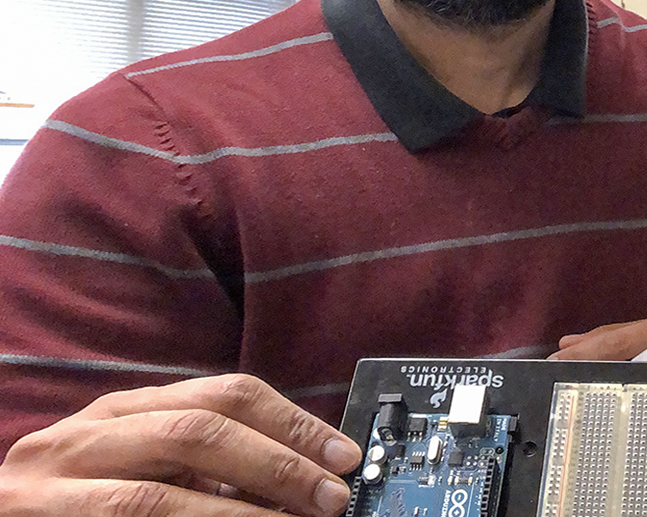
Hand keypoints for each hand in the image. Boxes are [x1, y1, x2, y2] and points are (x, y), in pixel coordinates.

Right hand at [0, 373, 362, 516]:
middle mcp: (83, 436)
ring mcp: (50, 486)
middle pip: (198, 430)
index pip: (223, 394)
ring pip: (158, 495)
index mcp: (122, 411)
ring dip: (238, 515)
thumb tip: (301, 482)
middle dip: (276, 464)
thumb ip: (206, 471)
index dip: (293, 423)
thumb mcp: (144, 472)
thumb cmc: (80, 507)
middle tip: (329, 498)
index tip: (344, 457)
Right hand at [551, 307, 646, 360]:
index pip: (625, 337)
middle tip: (552, 360)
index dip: (593, 348)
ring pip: (626, 337)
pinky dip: (614, 347)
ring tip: (567, 353)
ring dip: (596, 346)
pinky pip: (637, 341)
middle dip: (587, 347)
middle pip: (619, 335)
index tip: (565, 356)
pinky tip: (600, 352)